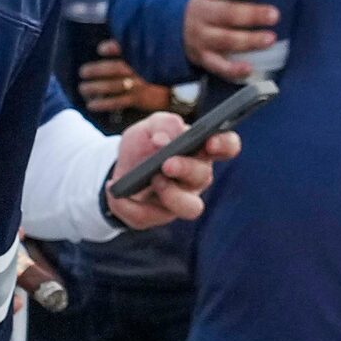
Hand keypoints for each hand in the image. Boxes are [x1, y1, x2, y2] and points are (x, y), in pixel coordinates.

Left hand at [76, 40, 169, 116]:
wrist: (184, 89)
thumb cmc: (167, 68)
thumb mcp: (158, 52)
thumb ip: (141, 45)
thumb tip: (123, 37)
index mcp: (145, 55)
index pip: (127, 48)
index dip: (112, 48)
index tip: (100, 49)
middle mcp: (141, 69)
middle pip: (114, 69)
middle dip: (96, 70)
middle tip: (83, 72)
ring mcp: (140, 85)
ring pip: (112, 85)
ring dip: (95, 88)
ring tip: (83, 88)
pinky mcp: (139, 99)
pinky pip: (118, 102)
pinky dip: (103, 103)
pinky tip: (91, 104)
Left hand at [103, 111, 241, 230]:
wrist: (122, 167)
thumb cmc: (146, 144)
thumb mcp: (149, 126)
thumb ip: (161, 124)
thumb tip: (163, 137)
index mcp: (202, 151)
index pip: (227, 147)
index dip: (224, 145)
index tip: (210, 141)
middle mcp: (196, 178)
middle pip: (204, 177)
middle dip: (186, 169)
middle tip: (167, 163)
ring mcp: (180, 200)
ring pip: (190, 207)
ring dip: (171, 194)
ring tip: (152, 179)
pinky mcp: (157, 216)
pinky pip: (146, 217)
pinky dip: (126, 204)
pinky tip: (113, 189)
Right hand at [182, 0, 275, 80]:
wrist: (178, 28)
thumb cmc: (212, 6)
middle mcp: (200, 14)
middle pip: (225, 13)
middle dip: (251, 15)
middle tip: (274, 15)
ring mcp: (200, 38)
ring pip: (224, 40)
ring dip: (248, 40)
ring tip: (270, 39)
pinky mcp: (202, 58)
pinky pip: (217, 66)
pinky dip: (233, 69)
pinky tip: (249, 68)